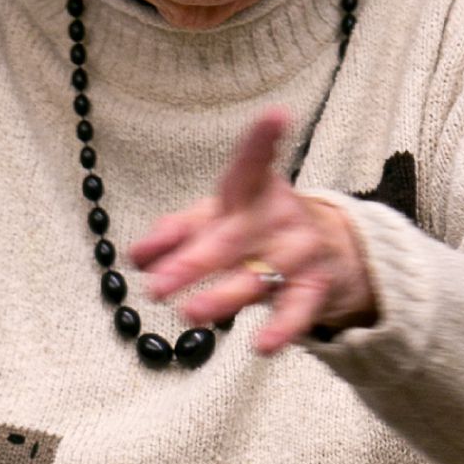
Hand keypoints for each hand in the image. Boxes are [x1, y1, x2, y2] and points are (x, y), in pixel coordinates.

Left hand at [130, 109, 377, 355]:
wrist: (327, 252)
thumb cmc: (257, 228)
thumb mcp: (216, 219)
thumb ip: (174, 233)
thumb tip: (136, 256)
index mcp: (253, 190)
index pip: (253, 162)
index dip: (263, 140)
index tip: (278, 116)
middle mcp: (279, 216)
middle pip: (235, 236)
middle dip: (194, 261)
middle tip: (158, 285)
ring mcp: (300, 252)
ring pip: (260, 276)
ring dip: (224, 296)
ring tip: (190, 314)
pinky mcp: (315, 287)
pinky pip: (297, 310)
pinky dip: (281, 328)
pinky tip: (262, 346)